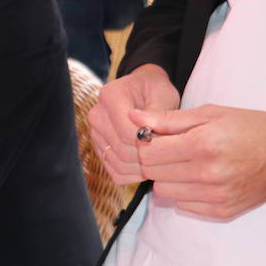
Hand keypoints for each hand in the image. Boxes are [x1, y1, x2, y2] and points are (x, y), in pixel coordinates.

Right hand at [88, 63, 178, 184]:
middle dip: (148, 157)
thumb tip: (148, 133)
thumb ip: (158, 114)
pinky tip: (148, 167)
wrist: (143, 90)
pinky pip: (115, 171)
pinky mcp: (100, 147)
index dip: (151, 143)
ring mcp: (95, 133)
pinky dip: (133, 175)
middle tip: (169, 155)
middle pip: (121, 149)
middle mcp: (97, 115)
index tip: (170, 143)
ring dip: (141, 168)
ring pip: (118, 163)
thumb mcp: (164, 94)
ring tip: (160, 161)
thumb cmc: (156, 90)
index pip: (127, 132)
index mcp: (110, 96)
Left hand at [132, 105, 265, 218]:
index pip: (149, 153)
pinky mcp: (222, 211)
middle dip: (154, 161)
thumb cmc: (248, 127)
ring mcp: (215, 196)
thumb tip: (133, 118)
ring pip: (164, 192)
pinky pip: (183, 206)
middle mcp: (207, 174)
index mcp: (202, 145)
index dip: (146, 144)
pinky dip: (184, 193)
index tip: (154, 138)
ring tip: (186, 164)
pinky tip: (199, 179)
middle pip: (153, 173)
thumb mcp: (209, 114)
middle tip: (170, 151)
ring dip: (168, 178)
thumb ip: (168, 119)